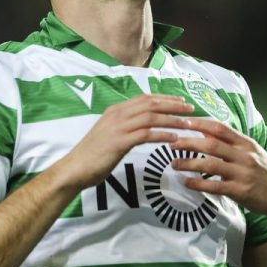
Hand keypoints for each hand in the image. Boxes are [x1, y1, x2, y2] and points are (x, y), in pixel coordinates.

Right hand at [56, 95, 194, 190]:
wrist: (75, 168)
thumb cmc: (93, 154)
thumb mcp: (109, 133)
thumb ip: (125, 126)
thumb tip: (142, 125)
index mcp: (115, 110)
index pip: (145, 98)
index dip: (165, 98)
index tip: (181, 101)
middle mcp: (117, 114)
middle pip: (151, 104)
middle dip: (174, 105)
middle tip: (191, 109)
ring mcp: (118, 127)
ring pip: (151, 117)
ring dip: (172, 119)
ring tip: (188, 124)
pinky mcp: (119, 142)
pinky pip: (146, 134)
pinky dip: (162, 134)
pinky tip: (174, 139)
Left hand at [170, 117, 266, 224]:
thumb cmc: (262, 171)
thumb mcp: (251, 151)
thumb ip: (230, 141)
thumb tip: (204, 129)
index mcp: (246, 143)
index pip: (220, 128)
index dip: (200, 123)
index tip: (182, 122)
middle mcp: (245, 156)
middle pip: (212, 144)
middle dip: (189, 142)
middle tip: (171, 143)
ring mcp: (243, 174)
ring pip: (211, 165)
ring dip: (189, 163)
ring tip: (174, 163)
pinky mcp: (241, 191)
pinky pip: (215, 186)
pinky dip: (198, 184)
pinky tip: (186, 182)